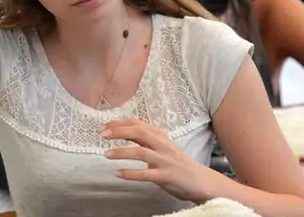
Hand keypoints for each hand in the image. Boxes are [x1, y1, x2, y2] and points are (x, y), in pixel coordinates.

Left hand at [101, 118, 219, 202]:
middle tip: (102, 134)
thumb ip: (150, 140)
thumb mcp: (165, 148)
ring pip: (140, 151)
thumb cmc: (181, 165)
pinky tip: (118, 174)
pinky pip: (146, 174)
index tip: (106, 124)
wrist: (202, 181)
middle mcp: (163, 146)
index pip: (139, 124)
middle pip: (138, 132)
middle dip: (118, 131)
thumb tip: (132, 132)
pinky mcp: (166, 176)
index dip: (121, 122)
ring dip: (121, 151)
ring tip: (106, 154)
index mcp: (161, 137)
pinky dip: (131, 173)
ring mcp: (164, 160)